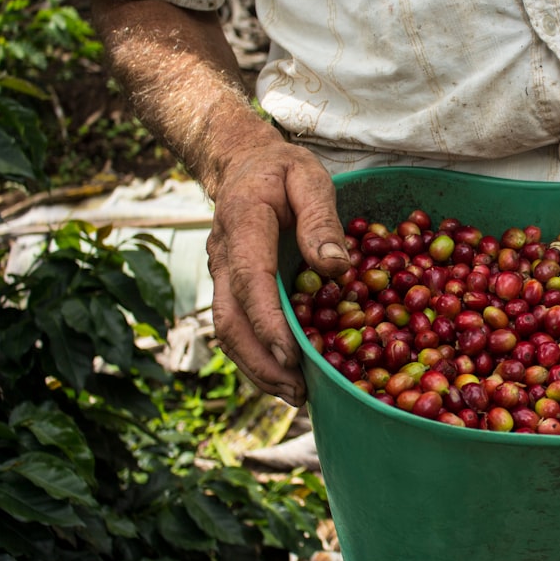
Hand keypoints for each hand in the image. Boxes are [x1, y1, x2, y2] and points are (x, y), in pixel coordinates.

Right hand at [206, 143, 349, 405]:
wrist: (243, 164)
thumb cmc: (282, 170)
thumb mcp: (309, 178)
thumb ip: (321, 219)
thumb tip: (336, 268)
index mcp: (243, 225)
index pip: (250, 281)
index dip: (267, 323)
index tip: (290, 356)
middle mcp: (223, 257)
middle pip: (229, 320)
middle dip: (260, 362)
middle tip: (298, 392)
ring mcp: (222, 275)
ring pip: (229, 332)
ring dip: (257, 369)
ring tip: (297, 396)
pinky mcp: (231, 288)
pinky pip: (238, 327)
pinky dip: (258, 357)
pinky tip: (288, 378)